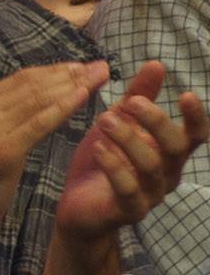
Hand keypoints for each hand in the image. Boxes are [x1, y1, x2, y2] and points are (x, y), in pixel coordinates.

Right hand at [0, 60, 107, 272]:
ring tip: (100, 76)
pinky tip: (84, 97)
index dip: (54, 70)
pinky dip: (63, 107)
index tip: (81, 66)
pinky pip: (39, 122)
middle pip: (33, 83)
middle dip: (71, 73)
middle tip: (102, 66)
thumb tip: (28, 108)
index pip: (21, 79)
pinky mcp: (2, 149)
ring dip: (74, 84)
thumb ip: (0, 123)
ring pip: (38, 98)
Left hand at [57, 60, 209, 240]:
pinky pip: (128, 189)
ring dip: (128, 139)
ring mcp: (150, 194)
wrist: (80, 208)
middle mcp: (167, 174)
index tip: (186, 94)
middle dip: (155, 122)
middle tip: (129, 102)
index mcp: (169, 153)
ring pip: (150, 166)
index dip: (196, 117)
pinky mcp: (128, 210)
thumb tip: (157, 64)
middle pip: (175, 147)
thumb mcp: (119, 123)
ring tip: (104, 120)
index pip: (195, 136)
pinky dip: (114, 166)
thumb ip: (138, 96)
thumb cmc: (105, 161)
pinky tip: (99, 148)